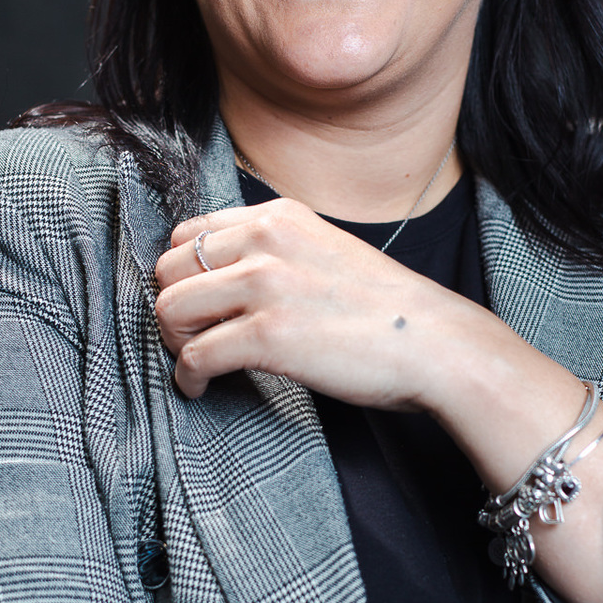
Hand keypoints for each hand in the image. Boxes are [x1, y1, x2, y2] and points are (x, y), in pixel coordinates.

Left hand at [154, 197, 602, 602]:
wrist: (435, 343)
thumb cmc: (385, 310)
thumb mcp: (326, 251)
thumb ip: (276, 251)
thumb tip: (224, 280)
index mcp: (278, 215)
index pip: (188, 233)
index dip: (182, 274)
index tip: (196, 304)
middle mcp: (266, 240)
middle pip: (168, 270)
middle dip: (172, 308)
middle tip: (192, 338)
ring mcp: (265, 286)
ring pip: (170, 310)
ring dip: (174, 343)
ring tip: (196, 362)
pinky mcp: (268, 335)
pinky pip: (195, 355)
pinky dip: (189, 376)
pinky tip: (201, 387)